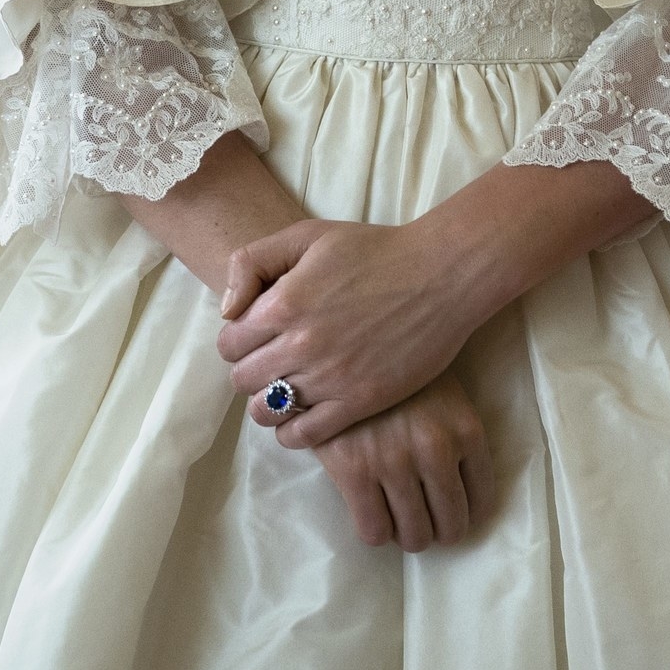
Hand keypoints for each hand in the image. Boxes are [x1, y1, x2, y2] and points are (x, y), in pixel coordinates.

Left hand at [216, 218, 496, 448]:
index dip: (237, 341)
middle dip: (250, 371)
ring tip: (283, 390)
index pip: (228, 343)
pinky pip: (304, 435)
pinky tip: (300, 417)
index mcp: (283, 302)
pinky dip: (291, 432)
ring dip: (267, 403)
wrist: (441, 274)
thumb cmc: (375, 249)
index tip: (256, 338)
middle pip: (243, 379)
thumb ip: (252, 261)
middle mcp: (301, 344)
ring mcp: (330, 377)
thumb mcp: (306, 234)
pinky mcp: (359, 401)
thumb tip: (228, 311)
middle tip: (272, 361)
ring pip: (266, 410)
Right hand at [307, 371, 496, 551]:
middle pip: (450, 526)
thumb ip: (458, 437)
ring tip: (398, 519)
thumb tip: (463, 497)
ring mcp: (395, 462)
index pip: (482, 501)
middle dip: (438, 531)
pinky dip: (376, 532)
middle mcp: (436, 450)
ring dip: (408, 535)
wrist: (343, 345)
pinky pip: (374, 531)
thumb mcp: (445, 394)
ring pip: (414, 536)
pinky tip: (372, 513)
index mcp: (466, 430)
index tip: (452, 513)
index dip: (467, 514)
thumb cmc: (398, 370)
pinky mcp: (354, 470)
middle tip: (423, 520)